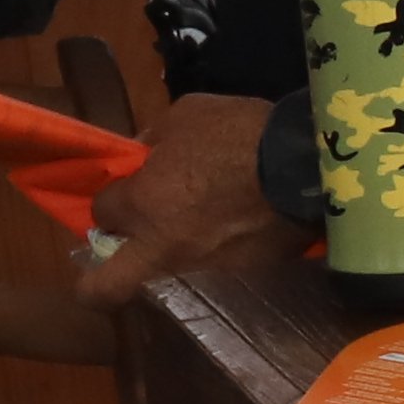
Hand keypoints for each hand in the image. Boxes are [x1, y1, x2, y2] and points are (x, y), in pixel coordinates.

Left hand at [67, 93, 289, 301]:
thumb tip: (148, 153)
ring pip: (168, 276)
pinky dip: (220, 249)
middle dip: (94, 285)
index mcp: (141, 203)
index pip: (101, 212)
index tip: (127, 187)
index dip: (112, 198)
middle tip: (104, 269)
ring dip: (170, 256)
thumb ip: (157, 139)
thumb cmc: (240, 131)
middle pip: (106, 289)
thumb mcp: (187, 115)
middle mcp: (164, 246)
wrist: (309, 163)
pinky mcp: (246, 273)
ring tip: (197, 228)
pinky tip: (240, 225)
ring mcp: (205, 266)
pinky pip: (218, 266)